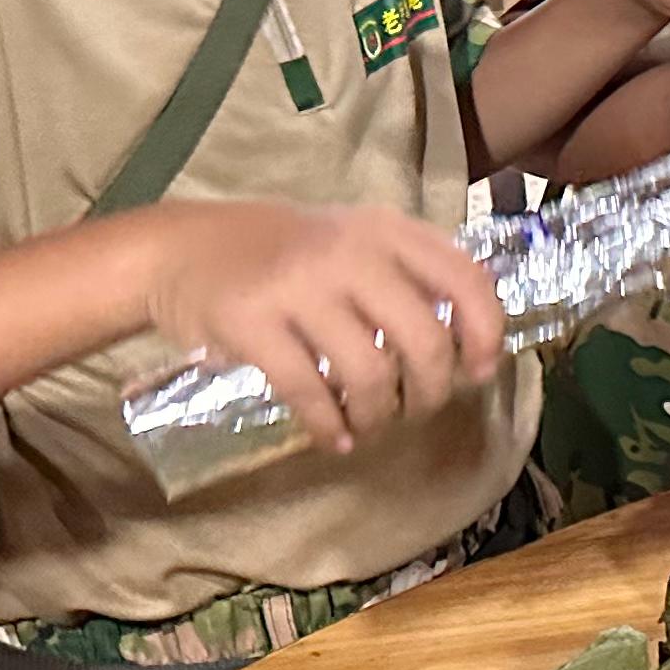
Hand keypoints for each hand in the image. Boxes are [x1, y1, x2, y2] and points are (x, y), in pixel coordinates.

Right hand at [144, 202, 505, 456]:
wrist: (183, 248)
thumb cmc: (286, 253)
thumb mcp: (356, 240)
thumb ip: (411, 276)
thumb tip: (472, 345)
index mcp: (387, 231)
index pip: (465, 279)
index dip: (486, 332)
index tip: (479, 370)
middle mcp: (350, 252)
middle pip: (425, 340)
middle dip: (432, 390)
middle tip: (416, 408)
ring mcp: (298, 285)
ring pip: (371, 373)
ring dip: (381, 414)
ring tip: (371, 423)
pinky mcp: (252, 322)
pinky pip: (309, 391)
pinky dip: (331, 427)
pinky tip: (336, 439)